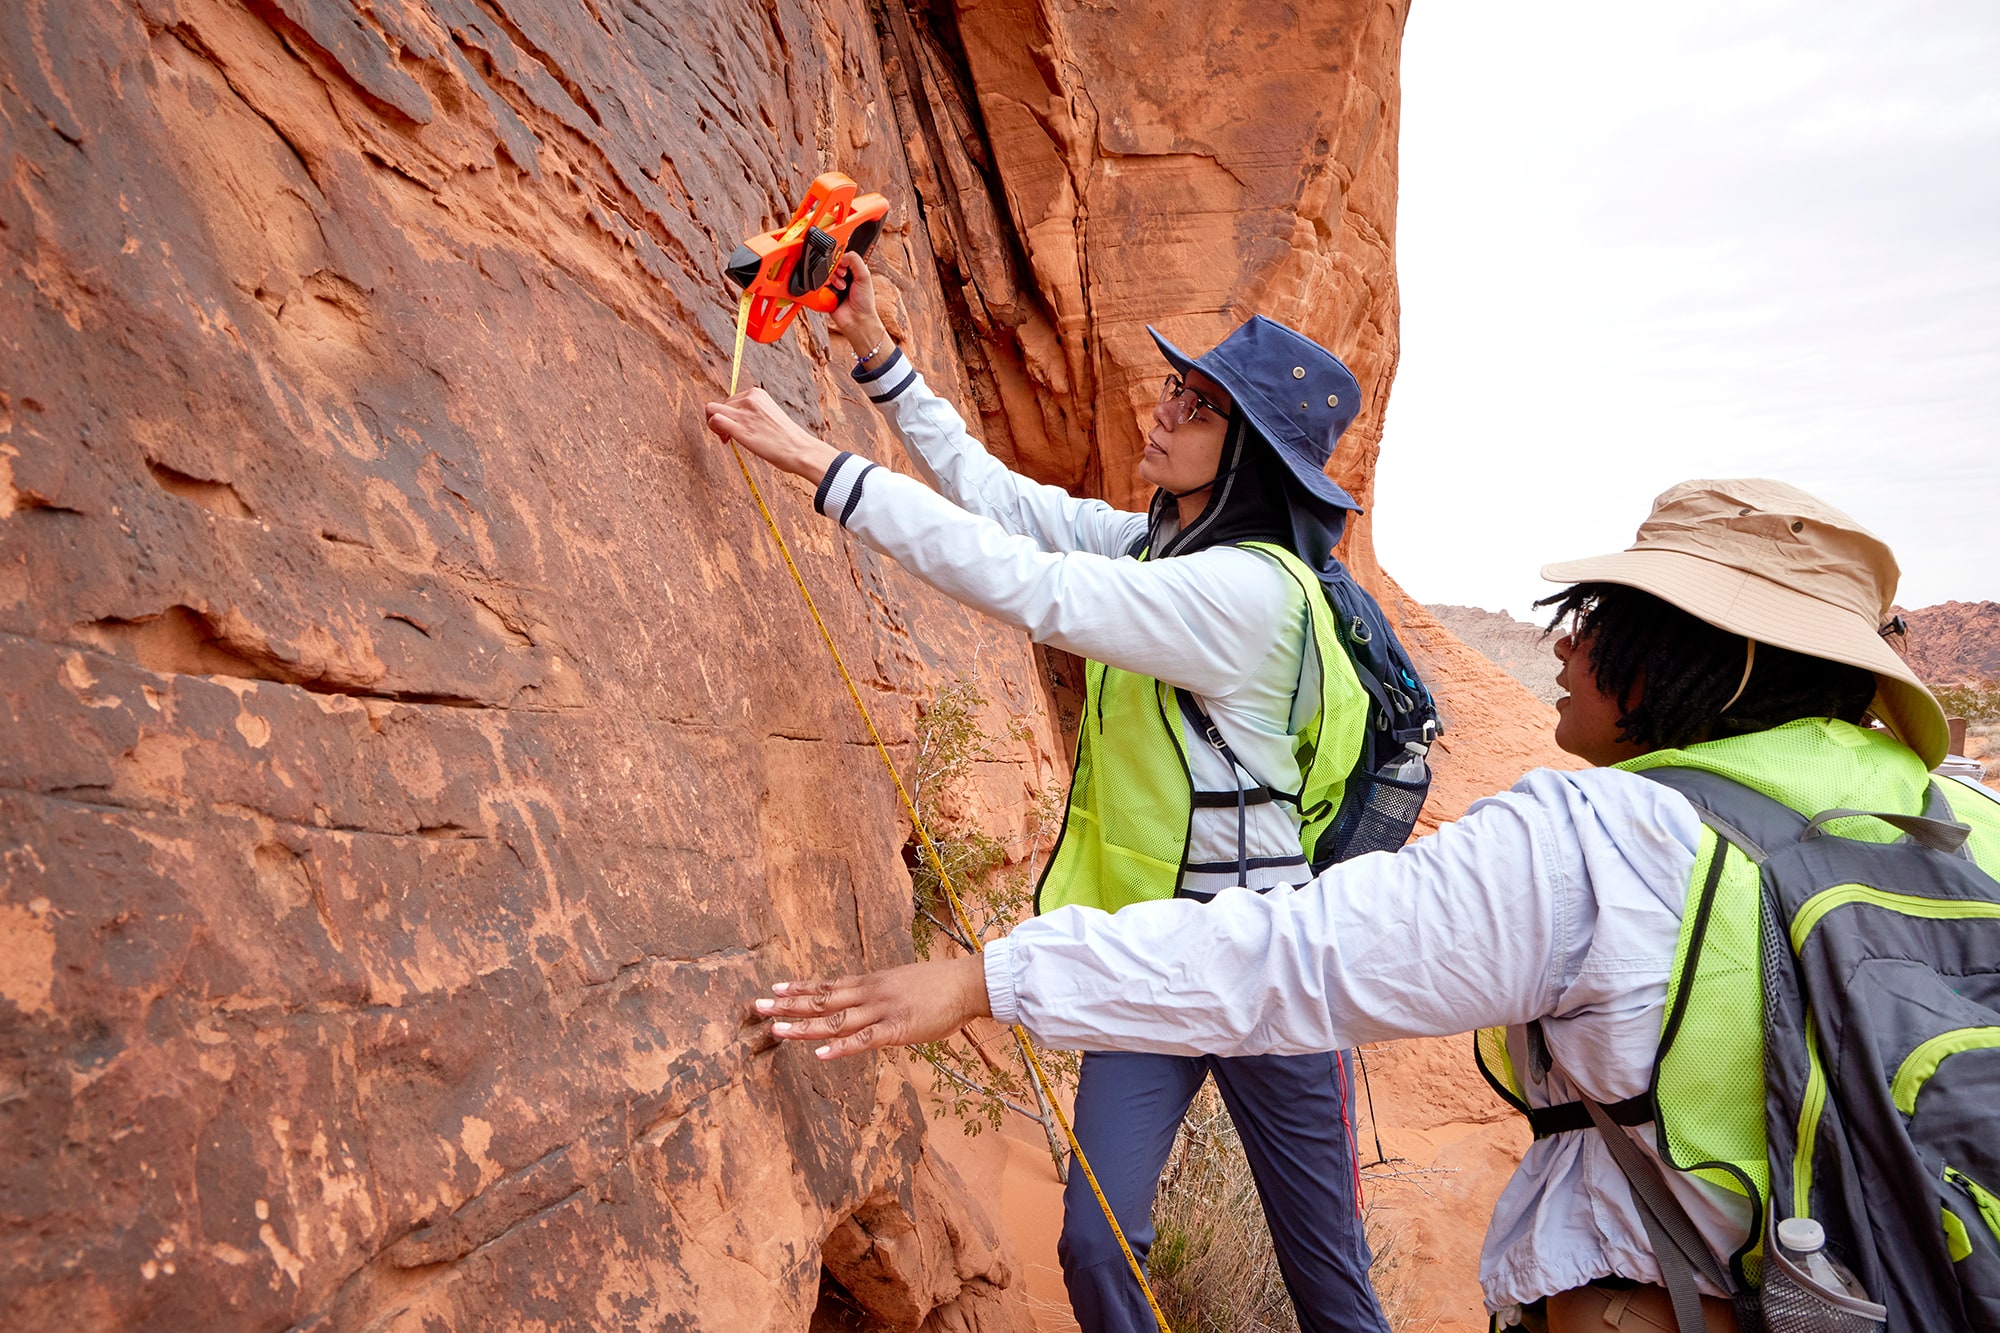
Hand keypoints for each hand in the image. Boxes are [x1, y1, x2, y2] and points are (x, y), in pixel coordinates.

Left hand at [704, 387, 840, 483]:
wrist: (799, 449)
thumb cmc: (787, 438)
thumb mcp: (770, 415)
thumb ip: (754, 413)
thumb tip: (738, 420)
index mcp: (757, 394)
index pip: (732, 399)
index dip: (730, 414)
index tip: (736, 427)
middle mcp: (749, 399)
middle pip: (720, 404)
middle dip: (722, 419)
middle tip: (729, 436)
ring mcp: (743, 412)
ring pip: (711, 409)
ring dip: (713, 424)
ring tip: (726, 437)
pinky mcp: (739, 427)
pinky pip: (714, 419)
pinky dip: (713, 428)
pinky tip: (725, 439)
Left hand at [755, 955, 991, 1058]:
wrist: (967, 984)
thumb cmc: (939, 986)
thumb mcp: (902, 984)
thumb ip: (880, 995)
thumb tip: (865, 1002)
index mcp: (871, 983)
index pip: (828, 985)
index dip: (800, 988)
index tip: (774, 988)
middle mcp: (869, 994)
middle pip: (822, 1000)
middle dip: (789, 1004)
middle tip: (758, 1005)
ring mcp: (881, 1011)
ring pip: (835, 1020)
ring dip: (804, 1025)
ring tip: (777, 1029)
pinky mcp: (897, 1029)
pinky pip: (864, 1040)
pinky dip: (841, 1047)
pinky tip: (820, 1054)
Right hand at [828, 253, 888, 360]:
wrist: (857, 320)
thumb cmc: (864, 302)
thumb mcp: (865, 276)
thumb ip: (855, 260)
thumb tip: (842, 254)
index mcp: (852, 270)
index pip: (842, 256)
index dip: (841, 258)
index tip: (843, 263)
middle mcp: (842, 276)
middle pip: (831, 263)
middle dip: (836, 268)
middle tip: (843, 275)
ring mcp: (832, 285)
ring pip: (824, 272)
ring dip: (832, 278)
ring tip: (841, 287)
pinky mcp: (824, 293)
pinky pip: (818, 284)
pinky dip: (824, 285)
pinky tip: (832, 290)